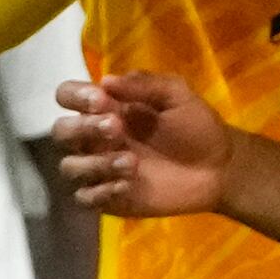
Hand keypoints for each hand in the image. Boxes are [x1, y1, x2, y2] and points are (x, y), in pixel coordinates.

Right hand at [54, 71, 232, 219]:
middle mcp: (95, 137)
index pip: (67, 96)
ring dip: (95, 163)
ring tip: (132, 162)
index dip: (74, 97)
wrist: (219, 169)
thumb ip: (145, 84)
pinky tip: (129, 184)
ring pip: (69, 166)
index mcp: (106, 108)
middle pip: (60, 131)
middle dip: (83, 128)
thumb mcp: (177, 95)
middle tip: (117, 127)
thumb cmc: (196, 127)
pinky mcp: (108, 198)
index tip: (100, 100)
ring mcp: (99, 169)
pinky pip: (85, 197)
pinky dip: (101, 191)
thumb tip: (106, 80)